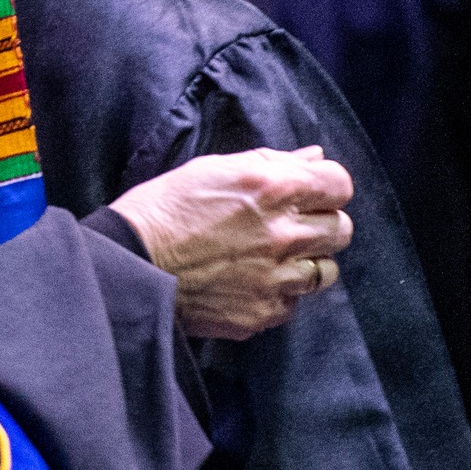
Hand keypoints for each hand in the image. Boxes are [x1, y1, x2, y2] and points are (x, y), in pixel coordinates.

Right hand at [110, 146, 354, 340]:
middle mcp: (284, 234)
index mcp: (271, 189)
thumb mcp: (212, 169)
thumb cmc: (163, 209)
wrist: (129, 264)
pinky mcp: (264, 312)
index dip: (326, 186)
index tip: (309, 192)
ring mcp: (277, 278)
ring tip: (270, 258)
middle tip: (288, 226)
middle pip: (341, 229)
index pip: (340, 184)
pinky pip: (294, 302)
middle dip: (321, 223)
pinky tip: (249, 282)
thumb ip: (270, 162)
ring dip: (306, 262)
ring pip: (326, 270)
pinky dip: (279, 293)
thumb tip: (312, 157)